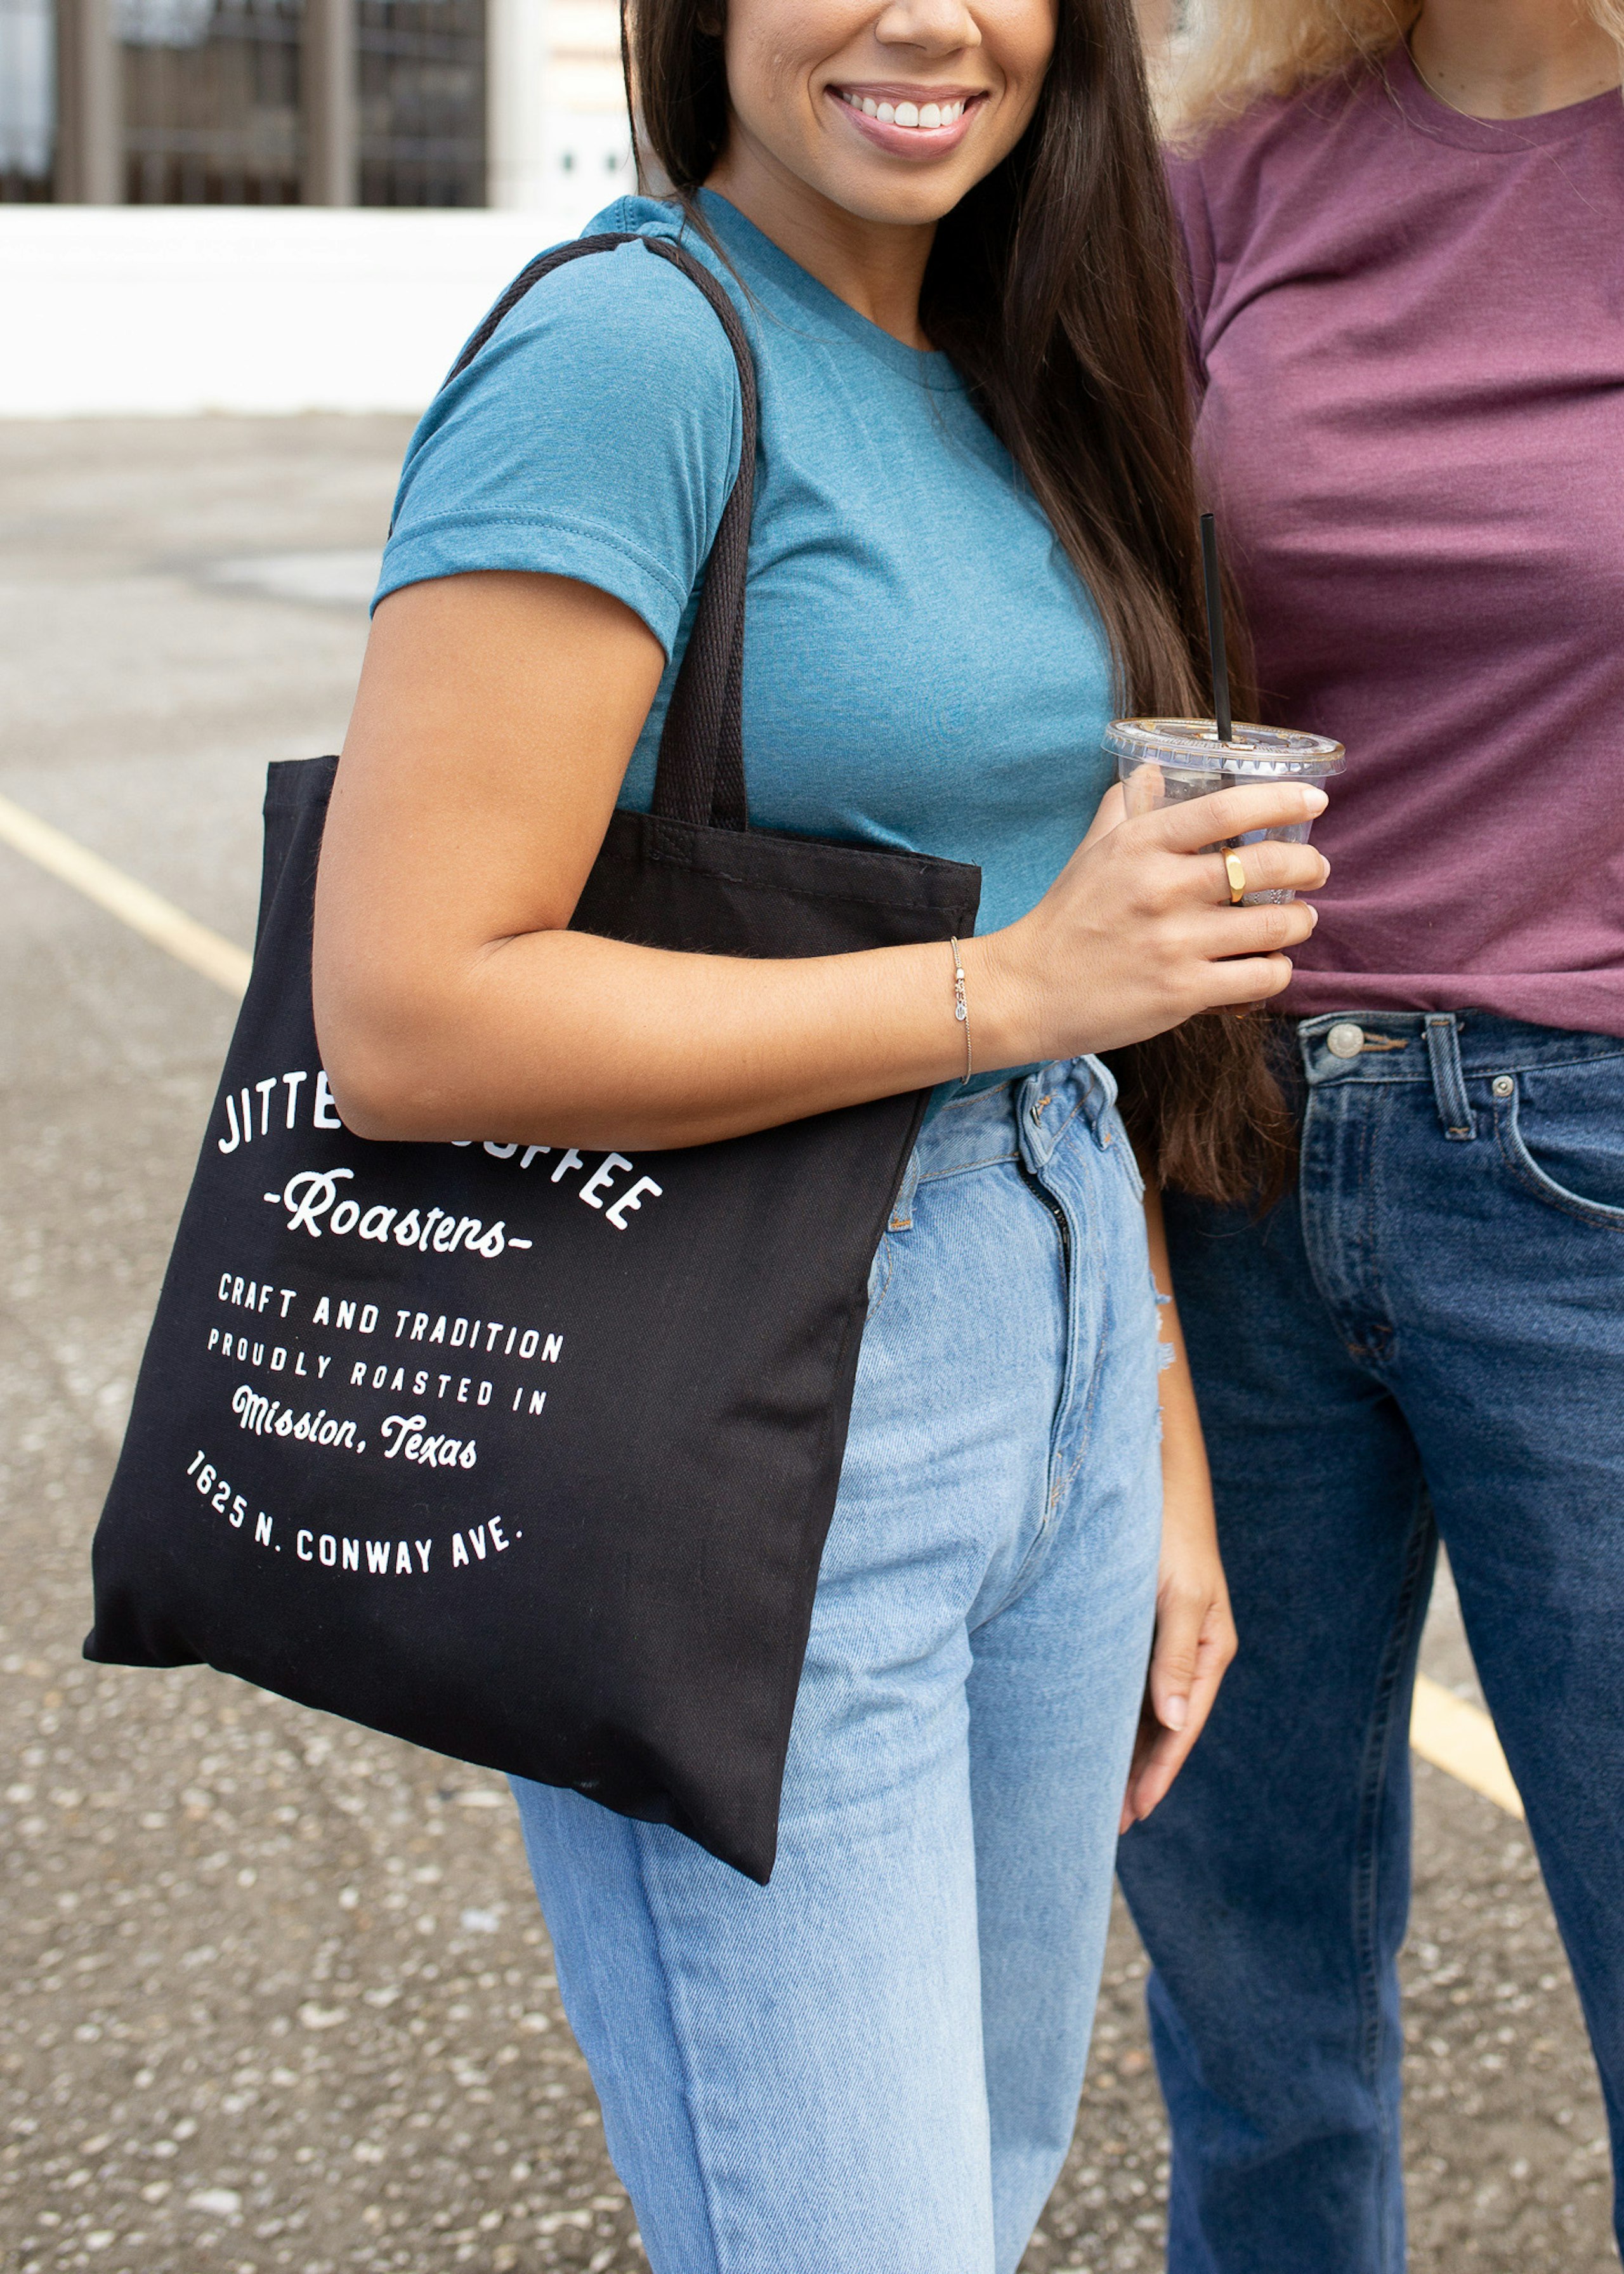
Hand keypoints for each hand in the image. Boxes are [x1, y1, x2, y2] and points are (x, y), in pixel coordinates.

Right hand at [972, 778, 1330, 1067]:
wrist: (1028, 991)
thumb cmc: (1066, 917)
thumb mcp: (1094, 850)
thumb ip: (1129, 806)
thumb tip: (1156, 768)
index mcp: (1143, 845)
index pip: (1229, 809)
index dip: (1283, 801)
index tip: (1313, 801)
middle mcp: (1163, 889)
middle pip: (1266, 866)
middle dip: (1308, 866)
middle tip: (1316, 870)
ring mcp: (1176, 943)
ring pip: (1275, 926)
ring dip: (1299, 921)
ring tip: (1297, 919)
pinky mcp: (1183, 993)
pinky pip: (1261, 977)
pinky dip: (1276, 970)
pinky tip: (1269, 964)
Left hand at [1119, 1463, 1235, 1832]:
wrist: (1156, 1472)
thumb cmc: (1169, 1530)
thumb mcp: (1178, 1592)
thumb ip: (1176, 1656)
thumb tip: (1172, 1721)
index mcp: (1209, 1648)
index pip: (1180, 1728)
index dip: (1156, 1774)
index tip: (1133, 1815)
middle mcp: (1189, 1649)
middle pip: (1163, 1727)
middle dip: (1138, 1775)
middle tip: (1106, 1825)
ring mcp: (1167, 1636)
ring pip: (1144, 1708)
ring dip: (1125, 1749)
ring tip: (1095, 1794)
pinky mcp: (1143, 1620)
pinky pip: (1129, 1680)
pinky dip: (1114, 1712)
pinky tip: (1089, 1731)